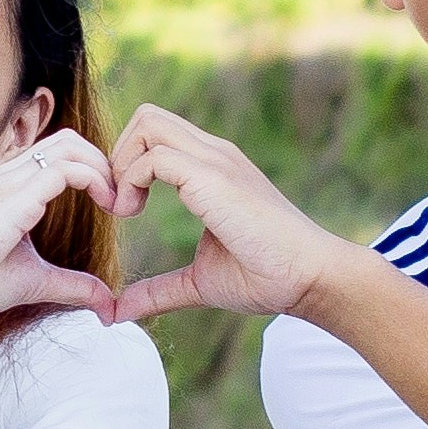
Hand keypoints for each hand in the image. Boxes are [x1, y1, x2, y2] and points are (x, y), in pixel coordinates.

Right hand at [0, 129, 117, 338]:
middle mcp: (6, 175)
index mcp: (8, 186)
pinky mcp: (11, 198)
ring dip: (103, 168)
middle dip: (103, 162)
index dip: (94, 168)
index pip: (59, 152)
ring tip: (117, 202)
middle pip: (68, 140)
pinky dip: (95, 180)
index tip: (113, 204)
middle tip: (121, 199)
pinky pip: (65, 170)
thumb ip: (74, 285)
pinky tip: (107, 206)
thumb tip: (108, 305)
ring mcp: (6, 181)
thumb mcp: (36, 281)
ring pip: (69, 146)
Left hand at [103, 107, 362, 323]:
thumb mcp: (198, 282)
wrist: (310, 277)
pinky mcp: (215, 178)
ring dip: (121, 163)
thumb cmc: (265, 277)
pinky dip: (130, 181)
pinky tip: (133, 214)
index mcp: (212, 168)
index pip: (156, 133)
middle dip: (117, 155)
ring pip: (148, 123)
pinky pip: (155, 156)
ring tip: (125, 210)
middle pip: (147, 117)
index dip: (126, 164)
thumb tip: (117, 311)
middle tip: (118, 205)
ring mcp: (216, 161)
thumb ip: (158, 290)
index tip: (123, 210)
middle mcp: (214, 154)